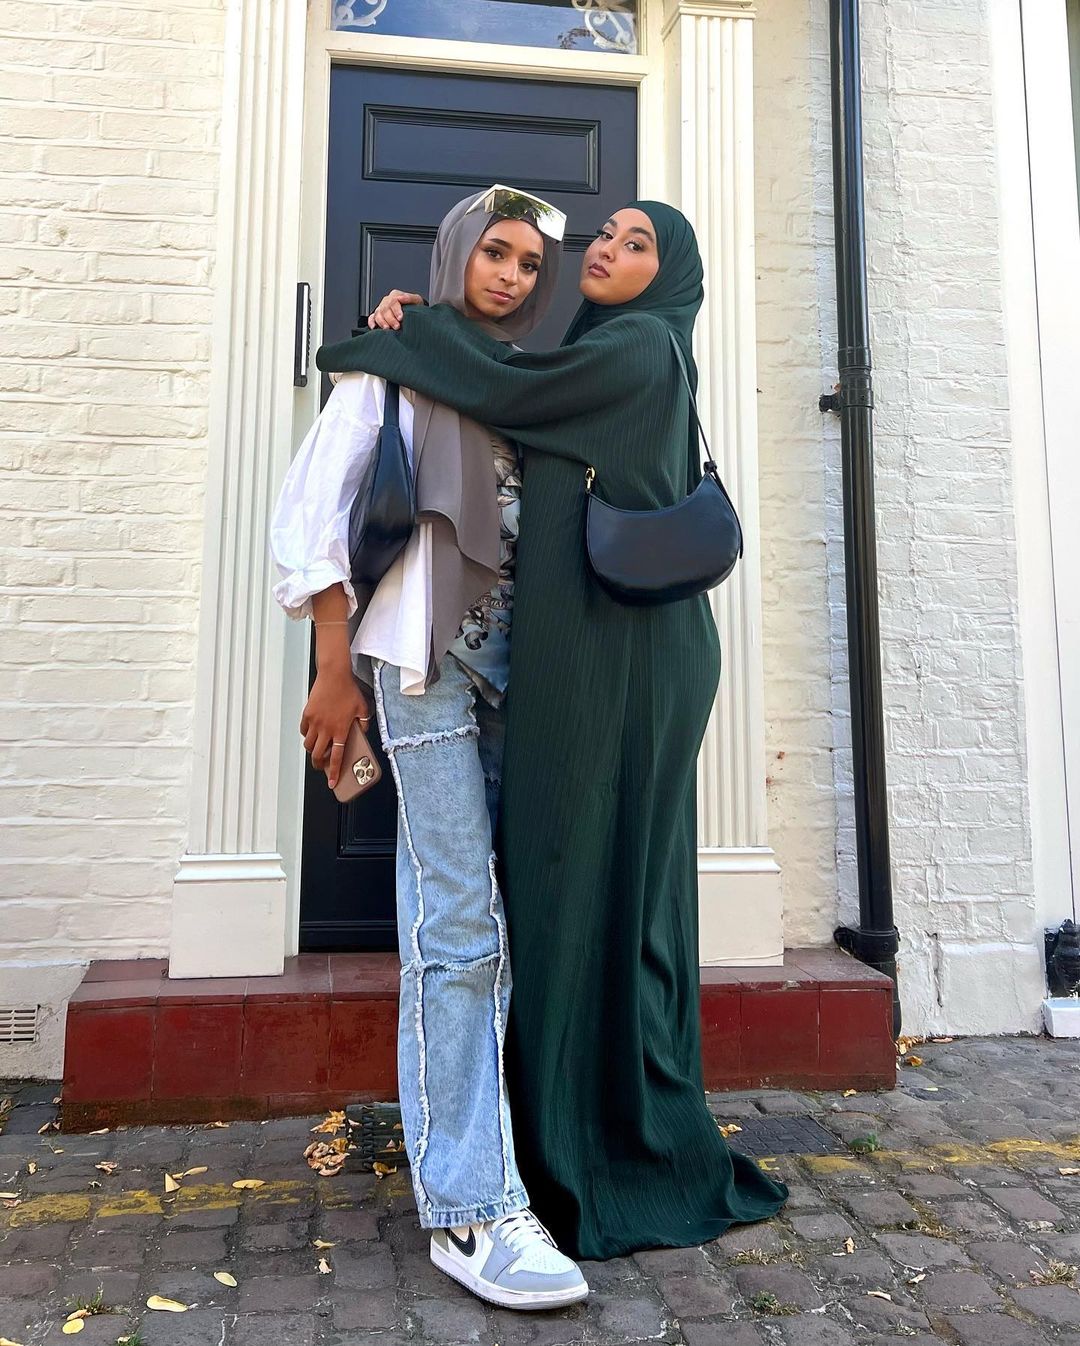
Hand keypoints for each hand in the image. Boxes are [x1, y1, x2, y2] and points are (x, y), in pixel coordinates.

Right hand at [300, 664, 371, 789]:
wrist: (334, 675)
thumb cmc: (349, 691)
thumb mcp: (363, 708)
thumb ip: (364, 723)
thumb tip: (362, 731)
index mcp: (340, 730)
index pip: (337, 757)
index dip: (335, 772)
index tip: (333, 783)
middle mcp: (326, 729)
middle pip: (318, 755)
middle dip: (319, 765)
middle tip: (322, 766)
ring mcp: (314, 722)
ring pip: (308, 745)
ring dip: (312, 751)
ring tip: (317, 750)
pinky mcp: (307, 714)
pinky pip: (303, 731)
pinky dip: (306, 735)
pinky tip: (312, 733)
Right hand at [368, 290, 424, 330]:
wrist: (413, 314)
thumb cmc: (415, 307)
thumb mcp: (416, 300)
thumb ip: (410, 298)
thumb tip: (401, 298)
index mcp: (395, 295)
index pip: (393, 301)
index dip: (396, 310)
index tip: (400, 318)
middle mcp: (386, 301)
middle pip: (385, 309)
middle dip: (390, 319)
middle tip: (397, 327)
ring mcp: (381, 308)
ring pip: (378, 314)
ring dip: (382, 322)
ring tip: (387, 329)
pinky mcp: (377, 316)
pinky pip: (371, 318)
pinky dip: (371, 322)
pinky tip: (374, 327)